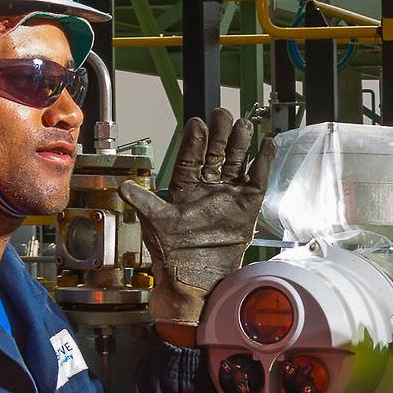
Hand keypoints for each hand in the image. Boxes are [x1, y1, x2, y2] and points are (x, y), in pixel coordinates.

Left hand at [121, 108, 272, 327]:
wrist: (196, 277)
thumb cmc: (173, 253)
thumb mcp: (155, 223)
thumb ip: (143, 202)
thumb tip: (124, 186)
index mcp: (185, 186)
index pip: (191, 156)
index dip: (194, 140)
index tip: (197, 124)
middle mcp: (207, 186)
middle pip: (215, 152)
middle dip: (219, 134)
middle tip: (222, 114)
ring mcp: (229, 194)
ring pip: (237, 161)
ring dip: (240, 142)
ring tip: (244, 124)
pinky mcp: (247, 205)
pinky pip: (257, 178)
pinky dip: (264, 161)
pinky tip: (268, 144)